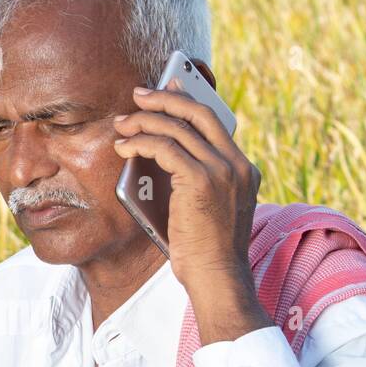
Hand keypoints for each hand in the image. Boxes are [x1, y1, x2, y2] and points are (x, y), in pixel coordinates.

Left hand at [112, 70, 271, 343]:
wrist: (218, 278)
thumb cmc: (207, 253)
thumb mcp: (209, 210)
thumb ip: (198, 182)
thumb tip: (163, 158)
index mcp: (244, 169)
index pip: (215, 121)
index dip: (188, 101)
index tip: (169, 88)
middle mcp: (237, 164)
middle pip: (198, 113)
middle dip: (165, 98)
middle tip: (138, 95)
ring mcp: (222, 170)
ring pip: (177, 127)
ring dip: (144, 120)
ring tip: (122, 123)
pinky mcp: (201, 180)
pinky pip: (164, 147)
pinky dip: (140, 141)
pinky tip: (124, 146)